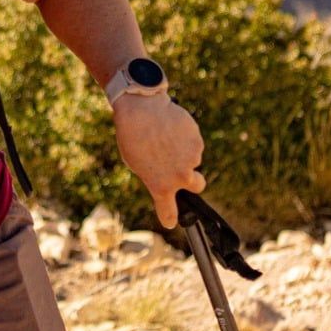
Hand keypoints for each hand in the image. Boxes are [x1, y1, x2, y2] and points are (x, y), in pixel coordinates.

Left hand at [112, 94, 204, 228]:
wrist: (141, 110)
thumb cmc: (132, 136)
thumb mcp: (135, 163)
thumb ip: (152, 175)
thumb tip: (162, 177)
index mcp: (161, 185)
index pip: (169, 212)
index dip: (169, 217)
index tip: (170, 220)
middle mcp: (180, 176)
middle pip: (198, 186)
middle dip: (193, 180)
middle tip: (182, 168)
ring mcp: (192, 158)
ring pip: (192, 159)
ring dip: (183, 152)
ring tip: (164, 137)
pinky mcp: (197, 141)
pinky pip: (194, 143)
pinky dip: (185, 139)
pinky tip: (171, 129)